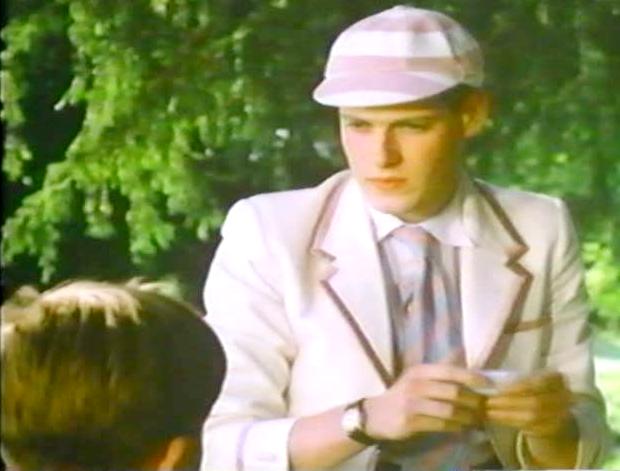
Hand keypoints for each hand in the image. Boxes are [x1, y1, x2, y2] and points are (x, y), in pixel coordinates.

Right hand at [364, 364, 486, 440]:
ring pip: (449, 410)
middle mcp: (416, 384)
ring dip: (467, 416)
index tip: (489, 385)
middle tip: (484, 406)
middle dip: (473, 400)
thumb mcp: (417, 377)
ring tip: (476, 419)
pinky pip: (440, 424)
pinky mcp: (411, 421)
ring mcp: (412, 403)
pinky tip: (462, 428)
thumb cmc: (402, 395)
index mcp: (420, 371)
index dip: (471, 377)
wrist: (375, 415)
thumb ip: (439, 368)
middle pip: (453, 391)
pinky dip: (455, 427)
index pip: (450, 371)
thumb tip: (461, 351)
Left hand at [484, 370, 574, 437]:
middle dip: (508, 402)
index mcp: (556, 378)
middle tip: (486, 402)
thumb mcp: (523, 379)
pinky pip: (531, 428)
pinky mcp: (553, 429)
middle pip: (534, 401)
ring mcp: (562, 415)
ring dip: (506, 414)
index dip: (517, 386)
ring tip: (487, 411)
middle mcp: (565, 396)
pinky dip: (511, 423)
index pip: (537, 382)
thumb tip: (480, 371)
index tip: (497, 389)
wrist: (549, 413)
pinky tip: (495, 419)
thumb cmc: (528, 390)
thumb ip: (509, 376)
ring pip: (532, 416)